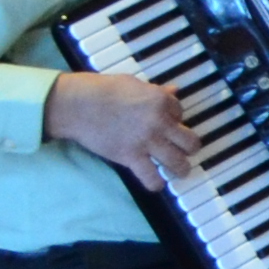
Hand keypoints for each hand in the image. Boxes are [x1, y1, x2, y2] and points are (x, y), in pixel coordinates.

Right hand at [47, 69, 199, 189]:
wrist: (78, 105)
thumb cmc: (102, 90)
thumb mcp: (134, 84)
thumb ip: (156, 91)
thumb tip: (174, 90)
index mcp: (161, 100)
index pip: (180, 112)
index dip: (175, 118)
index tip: (168, 123)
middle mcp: (160, 122)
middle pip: (190, 141)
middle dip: (190, 147)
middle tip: (185, 151)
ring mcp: (146, 141)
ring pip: (177, 161)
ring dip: (181, 169)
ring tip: (180, 172)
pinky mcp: (130, 156)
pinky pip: (150, 176)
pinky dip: (155, 183)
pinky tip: (156, 184)